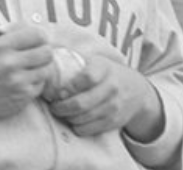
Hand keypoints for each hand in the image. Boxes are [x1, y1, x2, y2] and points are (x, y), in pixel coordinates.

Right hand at [0, 22, 52, 123]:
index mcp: (0, 46)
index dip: (38, 34)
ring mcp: (17, 83)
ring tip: (23, 68)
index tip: (36, 37)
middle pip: (47, 52)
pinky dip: (31, 82)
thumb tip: (25, 29)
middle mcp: (11, 64)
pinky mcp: (20, 99)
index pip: (36, 34)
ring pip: (45, 70)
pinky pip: (38, 86)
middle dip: (42, 50)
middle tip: (35, 51)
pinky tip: (16, 81)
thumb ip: (3, 34)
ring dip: (37, 68)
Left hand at [48, 55, 163, 139]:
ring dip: (67, 117)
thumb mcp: (95, 60)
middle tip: (53, 105)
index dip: (69, 86)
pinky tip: (73, 119)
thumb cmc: (106, 73)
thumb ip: (73, 58)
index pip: (87, 78)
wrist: (137, 90)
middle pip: (81, 103)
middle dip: (61, 107)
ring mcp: (114, 106)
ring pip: (84, 118)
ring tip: (60, 112)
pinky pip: (91, 129)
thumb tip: (44, 53)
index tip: (58, 90)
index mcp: (104, 69)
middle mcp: (111, 88)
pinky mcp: (115, 121)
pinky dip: (77, 127)